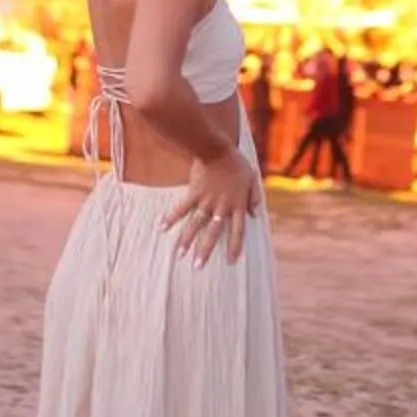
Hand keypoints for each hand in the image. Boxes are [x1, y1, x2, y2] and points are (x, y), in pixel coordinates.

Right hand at [163, 143, 260, 266]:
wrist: (218, 150)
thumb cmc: (237, 164)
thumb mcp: (252, 179)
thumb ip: (254, 197)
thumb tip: (255, 214)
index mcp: (237, 205)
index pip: (237, 230)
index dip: (234, 246)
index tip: (230, 261)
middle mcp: (221, 207)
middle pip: (214, 233)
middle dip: (205, 250)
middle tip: (197, 266)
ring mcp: (206, 201)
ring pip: (196, 224)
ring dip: (187, 239)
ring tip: (179, 254)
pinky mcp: (194, 193)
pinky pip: (182, 208)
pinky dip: (172, 217)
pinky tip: (161, 227)